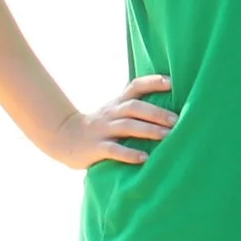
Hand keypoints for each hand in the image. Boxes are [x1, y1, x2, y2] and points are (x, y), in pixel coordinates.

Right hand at [42, 75, 173, 168]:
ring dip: (148, 130)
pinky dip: (129, 154)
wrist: (63, 137)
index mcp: (118, 103)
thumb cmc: (100, 125)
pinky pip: (113, 150)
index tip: (172, 82)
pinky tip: (144, 158)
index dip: (153, 82)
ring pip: (126, 126)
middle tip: (177, 120)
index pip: (135, 86)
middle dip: (156, 113)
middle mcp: (111, 113)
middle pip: (134, 107)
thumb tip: (173, 106)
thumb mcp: (115, 111)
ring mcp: (102, 130)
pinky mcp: (95, 148)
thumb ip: (137, 107)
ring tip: (168, 136)